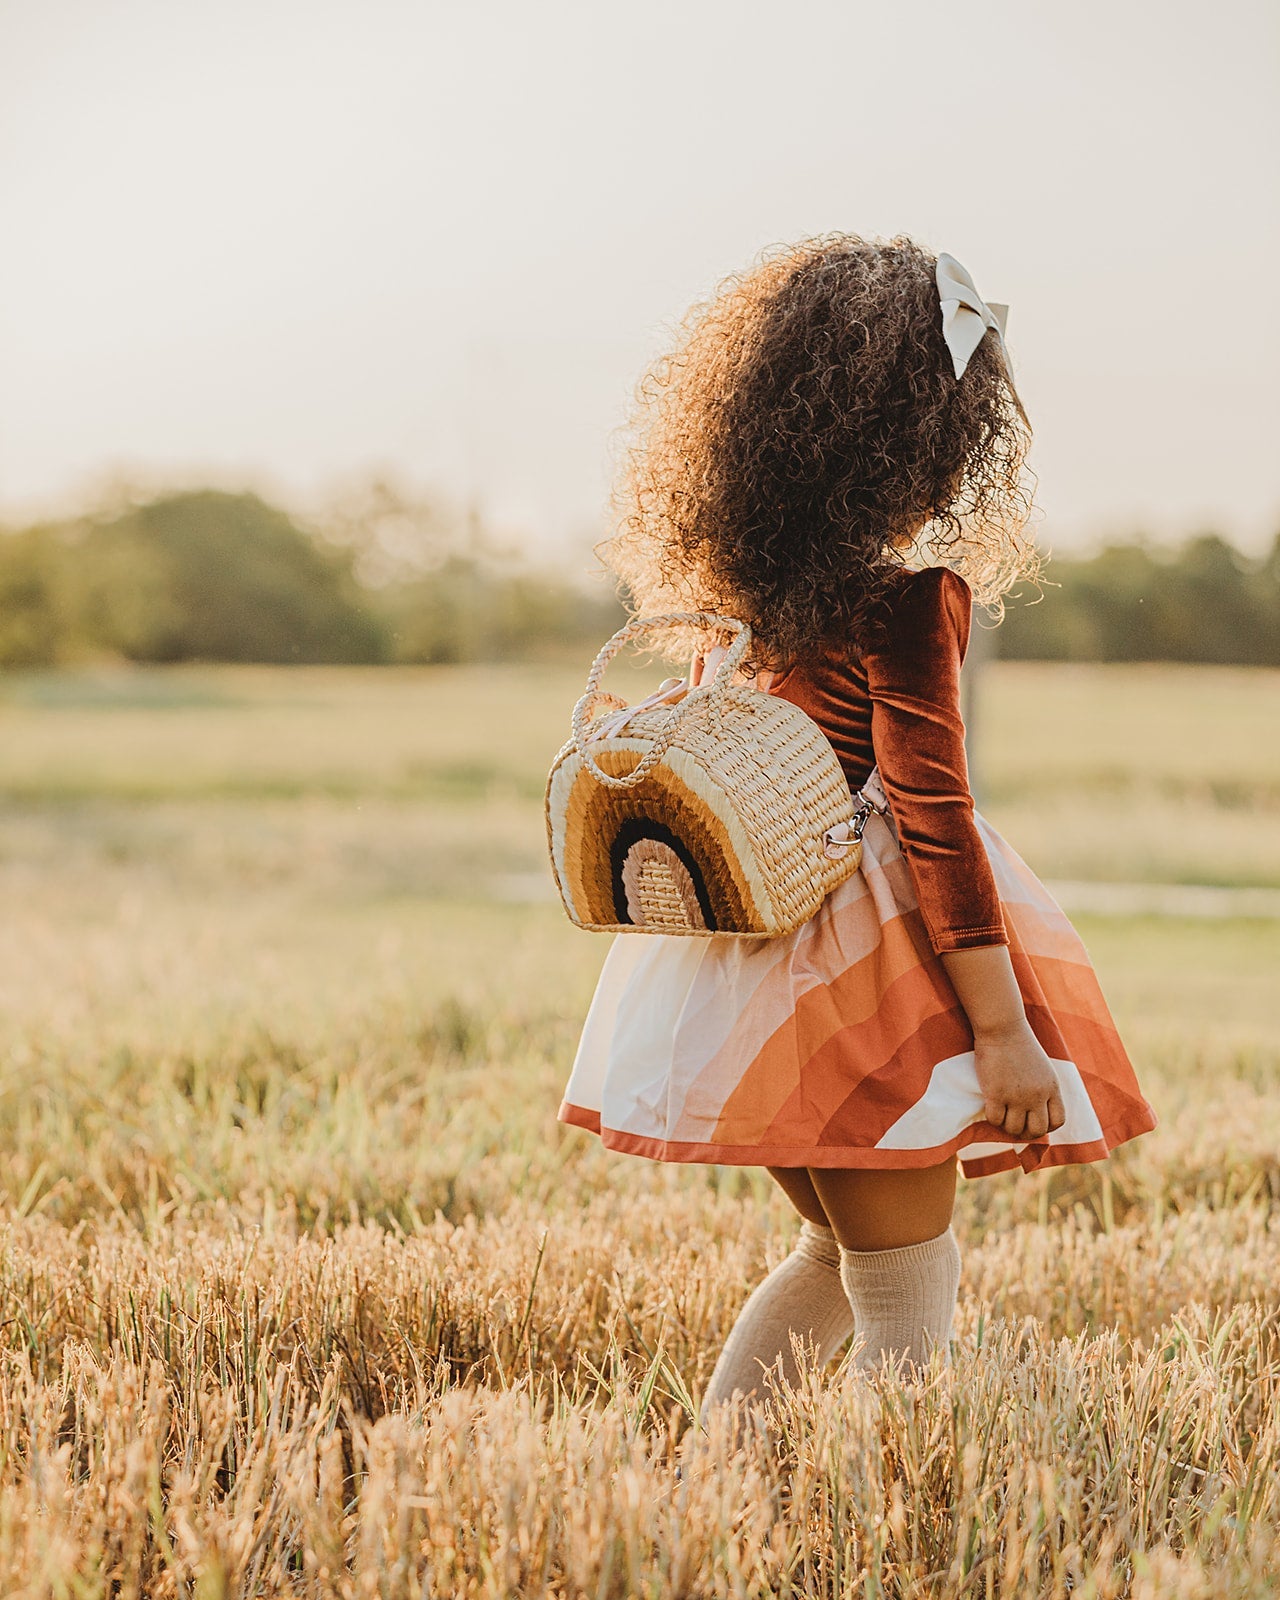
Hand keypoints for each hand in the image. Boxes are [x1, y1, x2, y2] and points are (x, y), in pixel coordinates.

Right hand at [972, 1018, 1065, 1140]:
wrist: (1002, 1028)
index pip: (1058, 1121)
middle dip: (1026, 1132)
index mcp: (1052, 1088)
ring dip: (1007, 1125)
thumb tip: (1037, 1113)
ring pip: (1014, 1128)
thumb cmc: (1020, 1045)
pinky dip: (992, 1118)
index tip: (1033, 1121)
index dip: (1046, 1126)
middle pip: (1037, 1130)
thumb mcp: (1043, 1069)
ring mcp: (1017, 1096)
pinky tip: (990, 1106)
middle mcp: (1037, 1095)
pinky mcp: (996, 1093)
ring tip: (1002, 1115)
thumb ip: (1044, 1090)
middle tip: (1015, 1124)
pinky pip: (995, 1120)